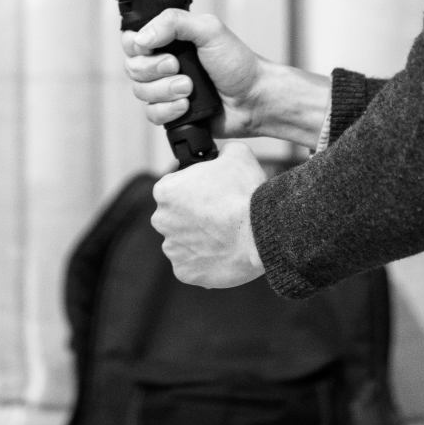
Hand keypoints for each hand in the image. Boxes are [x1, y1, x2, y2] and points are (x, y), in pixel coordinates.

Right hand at [122, 7, 264, 135]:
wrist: (254, 99)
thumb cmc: (238, 63)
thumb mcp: (209, 30)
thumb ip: (173, 22)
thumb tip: (141, 37)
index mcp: (170, 39)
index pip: (133, 40)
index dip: (136, 45)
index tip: (152, 47)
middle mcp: (164, 63)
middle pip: (132, 67)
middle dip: (154, 69)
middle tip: (178, 66)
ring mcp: (166, 89)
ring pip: (140, 92)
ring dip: (165, 90)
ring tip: (189, 88)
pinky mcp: (171, 112)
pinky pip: (152, 114)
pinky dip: (168, 110)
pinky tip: (186, 106)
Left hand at [151, 141, 266, 287]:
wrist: (262, 233)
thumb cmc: (247, 193)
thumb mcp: (236, 153)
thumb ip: (221, 151)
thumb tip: (222, 153)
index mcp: (165, 190)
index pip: (172, 186)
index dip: (192, 187)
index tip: (209, 192)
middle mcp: (162, 220)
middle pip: (174, 215)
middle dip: (192, 215)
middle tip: (218, 214)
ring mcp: (172, 248)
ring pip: (182, 241)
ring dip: (198, 239)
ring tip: (224, 236)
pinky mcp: (185, 272)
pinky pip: (191, 265)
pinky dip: (204, 261)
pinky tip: (222, 253)